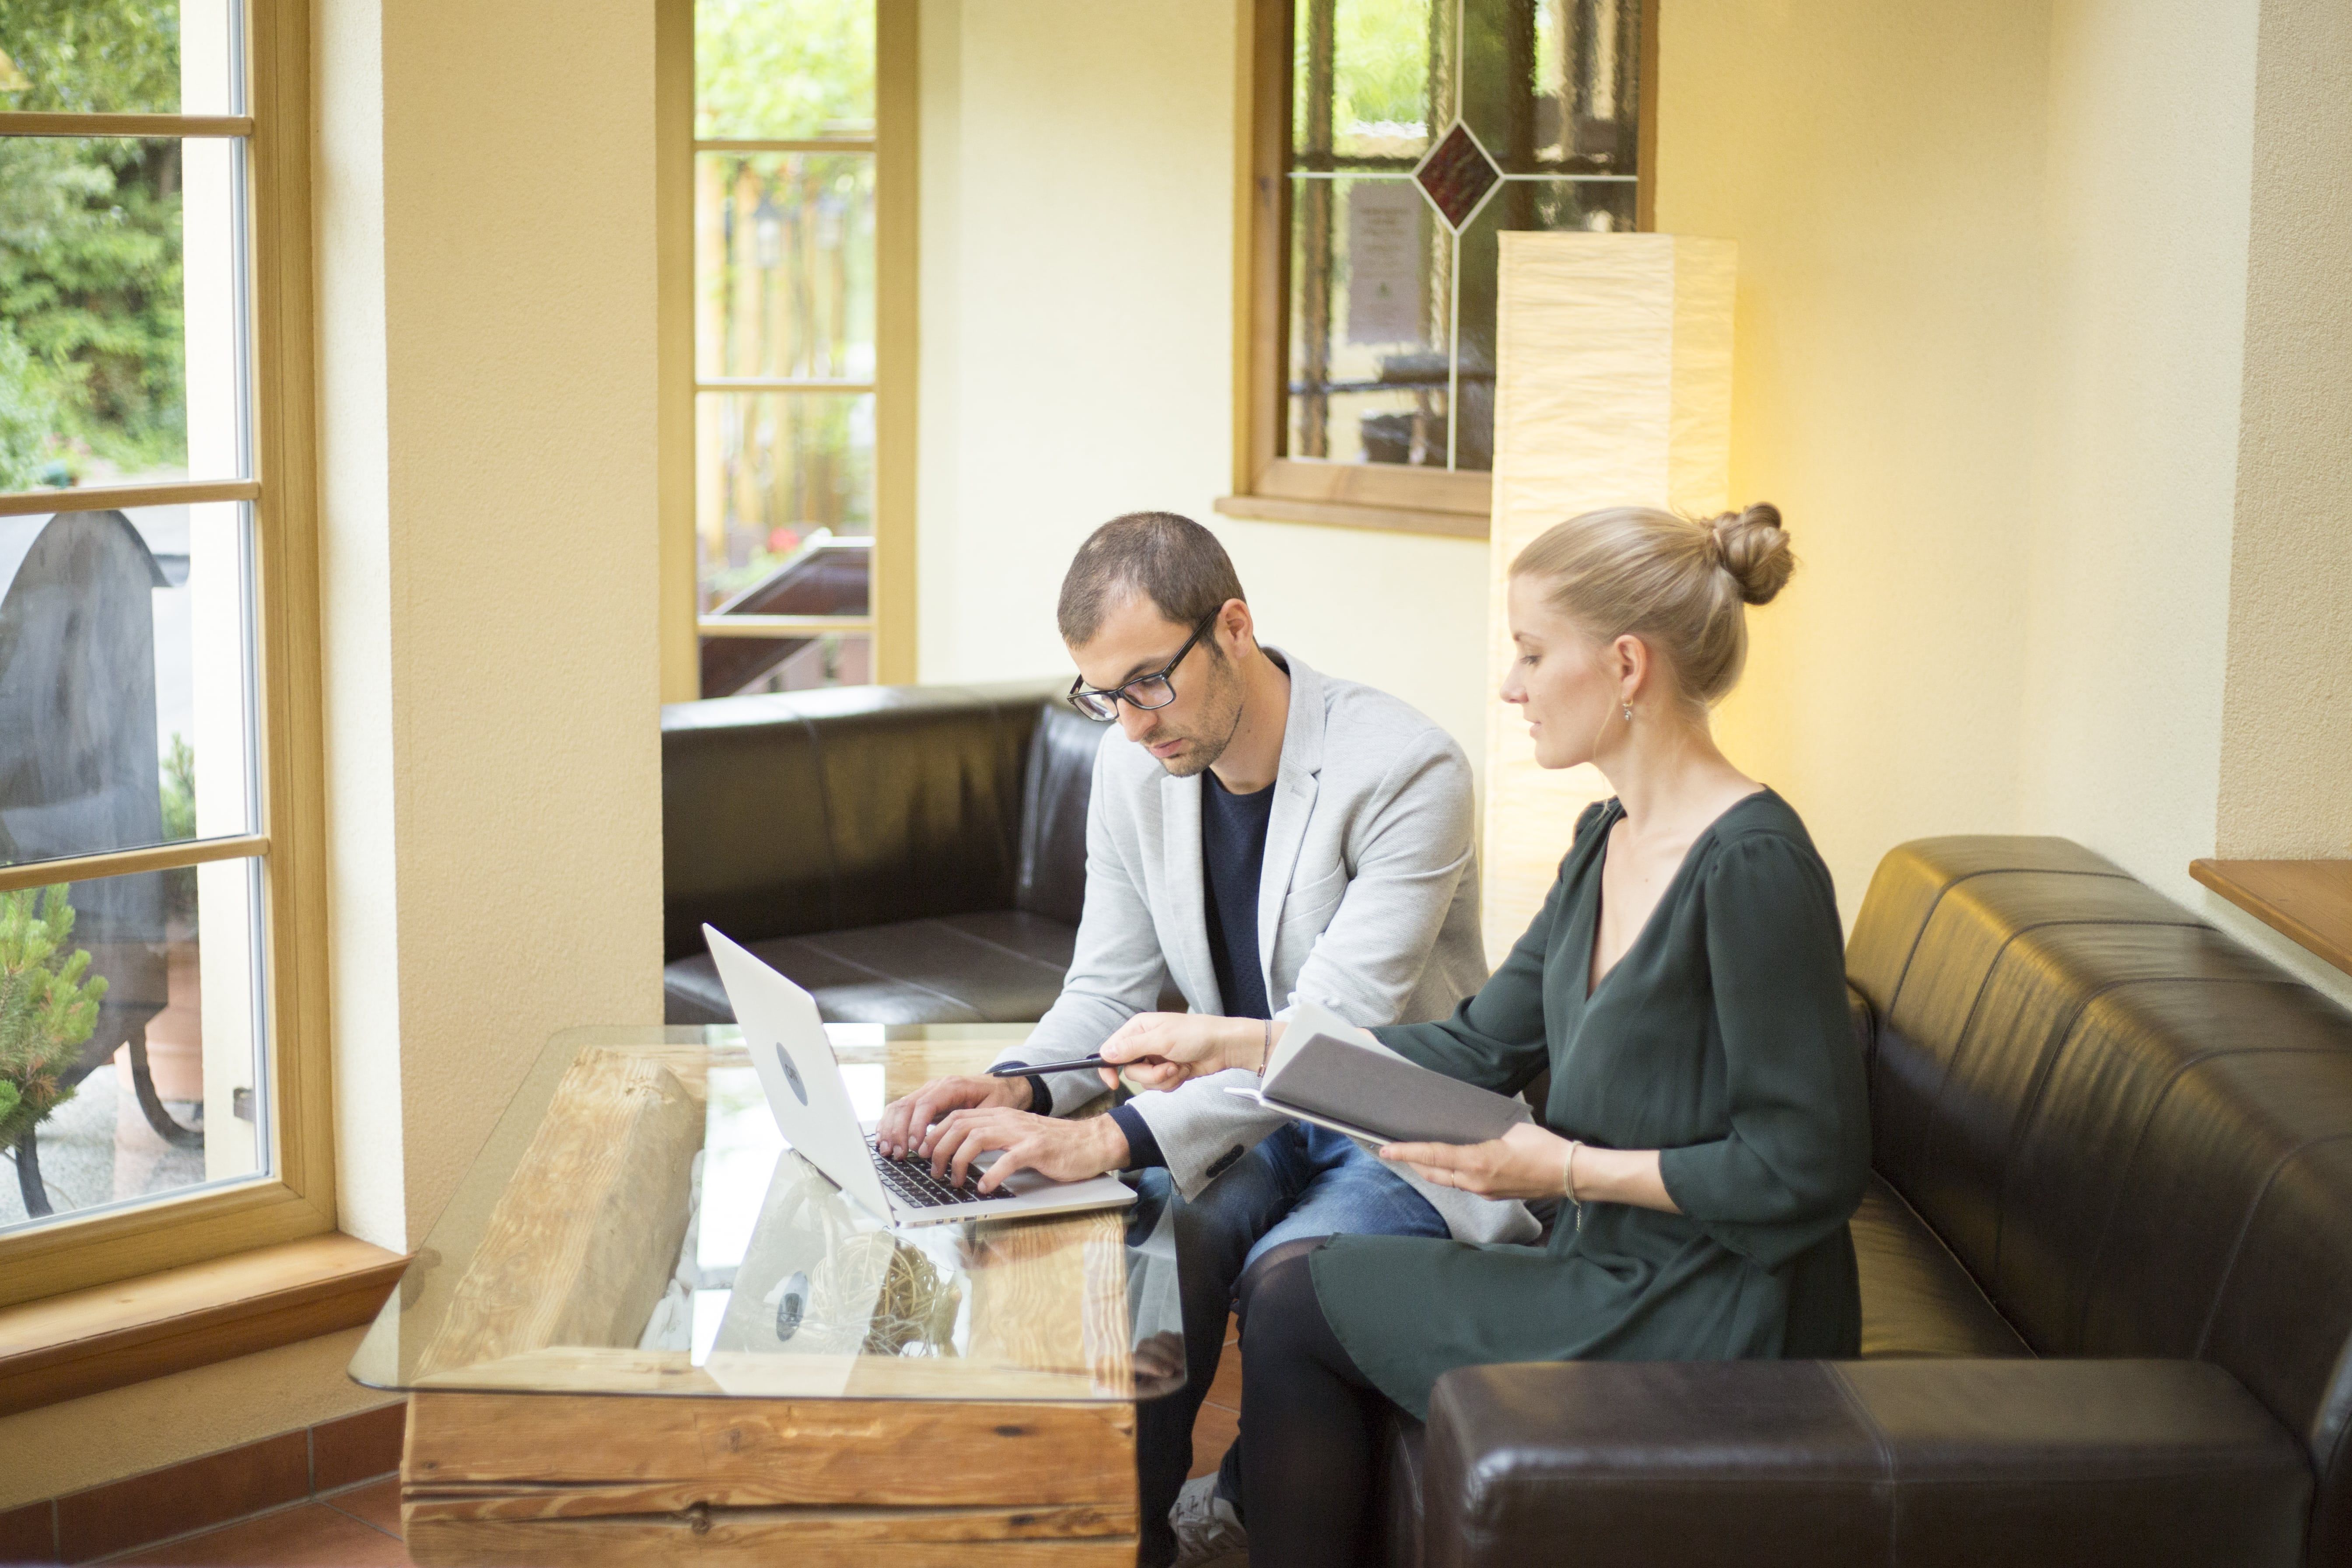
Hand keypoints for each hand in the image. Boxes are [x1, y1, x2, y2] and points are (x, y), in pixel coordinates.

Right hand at [876, 1073, 1029, 1158]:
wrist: (1001, 1084)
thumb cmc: (998, 1096)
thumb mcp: (994, 1106)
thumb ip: (977, 1121)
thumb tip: (961, 1141)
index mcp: (952, 1086)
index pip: (926, 1104)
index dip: (917, 1126)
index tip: (915, 1147)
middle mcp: (935, 1087)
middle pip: (907, 1106)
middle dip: (898, 1131)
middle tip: (898, 1155)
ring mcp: (927, 1093)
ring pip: (899, 1107)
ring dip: (890, 1130)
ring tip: (888, 1151)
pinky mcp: (923, 1102)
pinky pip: (901, 1110)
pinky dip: (890, 1125)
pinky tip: (885, 1140)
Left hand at [924, 1106, 1129, 1192]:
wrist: (1091, 1142)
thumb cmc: (1053, 1145)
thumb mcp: (1017, 1136)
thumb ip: (992, 1139)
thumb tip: (960, 1153)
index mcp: (1000, 1115)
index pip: (957, 1117)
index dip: (935, 1134)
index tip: (924, 1153)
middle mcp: (1007, 1119)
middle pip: (960, 1125)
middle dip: (939, 1148)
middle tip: (934, 1171)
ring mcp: (1022, 1132)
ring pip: (977, 1138)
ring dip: (959, 1161)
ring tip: (955, 1180)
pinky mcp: (1037, 1148)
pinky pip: (1008, 1159)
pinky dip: (992, 1174)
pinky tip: (984, 1187)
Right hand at [1098, 1013, 1278, 1091]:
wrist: (1224, 1046)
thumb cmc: (1196, 1035)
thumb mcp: (1162, 1039)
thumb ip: (1132, 1047)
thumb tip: (1106, 1053)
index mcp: (1138, 1029)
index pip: (1111, 1050)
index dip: (1108, 1068)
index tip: (1112, 1083)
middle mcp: (1144, 1043)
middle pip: (1130, 1071)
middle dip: (1150, 1074)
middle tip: (1168, 1067)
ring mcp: (1156, 1058)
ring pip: (1145, 1081)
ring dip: (1164, 1078)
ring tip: (1180, 1067)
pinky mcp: (1168, 1071)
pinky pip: (1160, 1085)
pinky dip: (1173, 1082)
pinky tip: (1185, 1071)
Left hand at [1378, 1121, 1573, 1201]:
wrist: (1571, 1175)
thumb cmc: (1545, 1148)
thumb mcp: (1512, 1129)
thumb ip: (1484, 1129)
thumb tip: (1466, 1126)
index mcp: (1479, 1162)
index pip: (1434, 1156)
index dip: (1407, 1152)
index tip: (1386, 1149)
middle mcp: (1477, 1182)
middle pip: (1434, 1173)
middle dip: (1412, 1162)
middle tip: (1393, 1151)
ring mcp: (1485, 1192)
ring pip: (1448, 1181)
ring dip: (1431, 1169)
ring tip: (1416, 1156)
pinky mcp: (1494, 1196)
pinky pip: (1464, 1185)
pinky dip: (1450, 1174)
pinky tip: (1449, 1165)